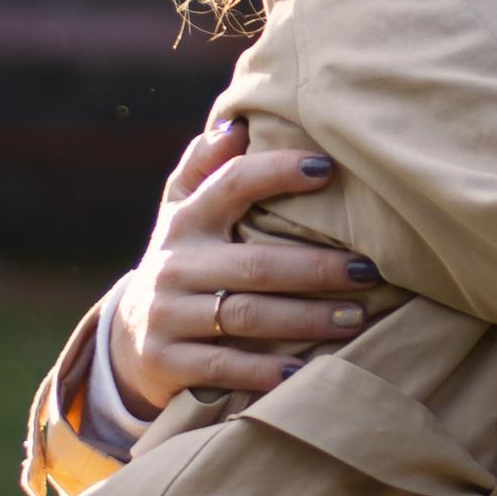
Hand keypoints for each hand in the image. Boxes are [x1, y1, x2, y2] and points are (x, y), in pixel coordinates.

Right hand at [109, 121, 380, 412]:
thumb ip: (205, 166)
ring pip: (247, 315)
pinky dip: (265, 371)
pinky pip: (224, 366)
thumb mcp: (182, 212)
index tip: (327, 169)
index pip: (231, 184)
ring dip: (306, 319)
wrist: (129, 341)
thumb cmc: (184, 263)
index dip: (276, 172)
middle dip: (317, 268)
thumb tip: (236, 123)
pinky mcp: (167, 361)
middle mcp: (174, 264)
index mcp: (186, 220)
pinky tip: (305, 372)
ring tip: (356, 318)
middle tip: (368, 271)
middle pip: (255, 264)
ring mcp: (167, 314)